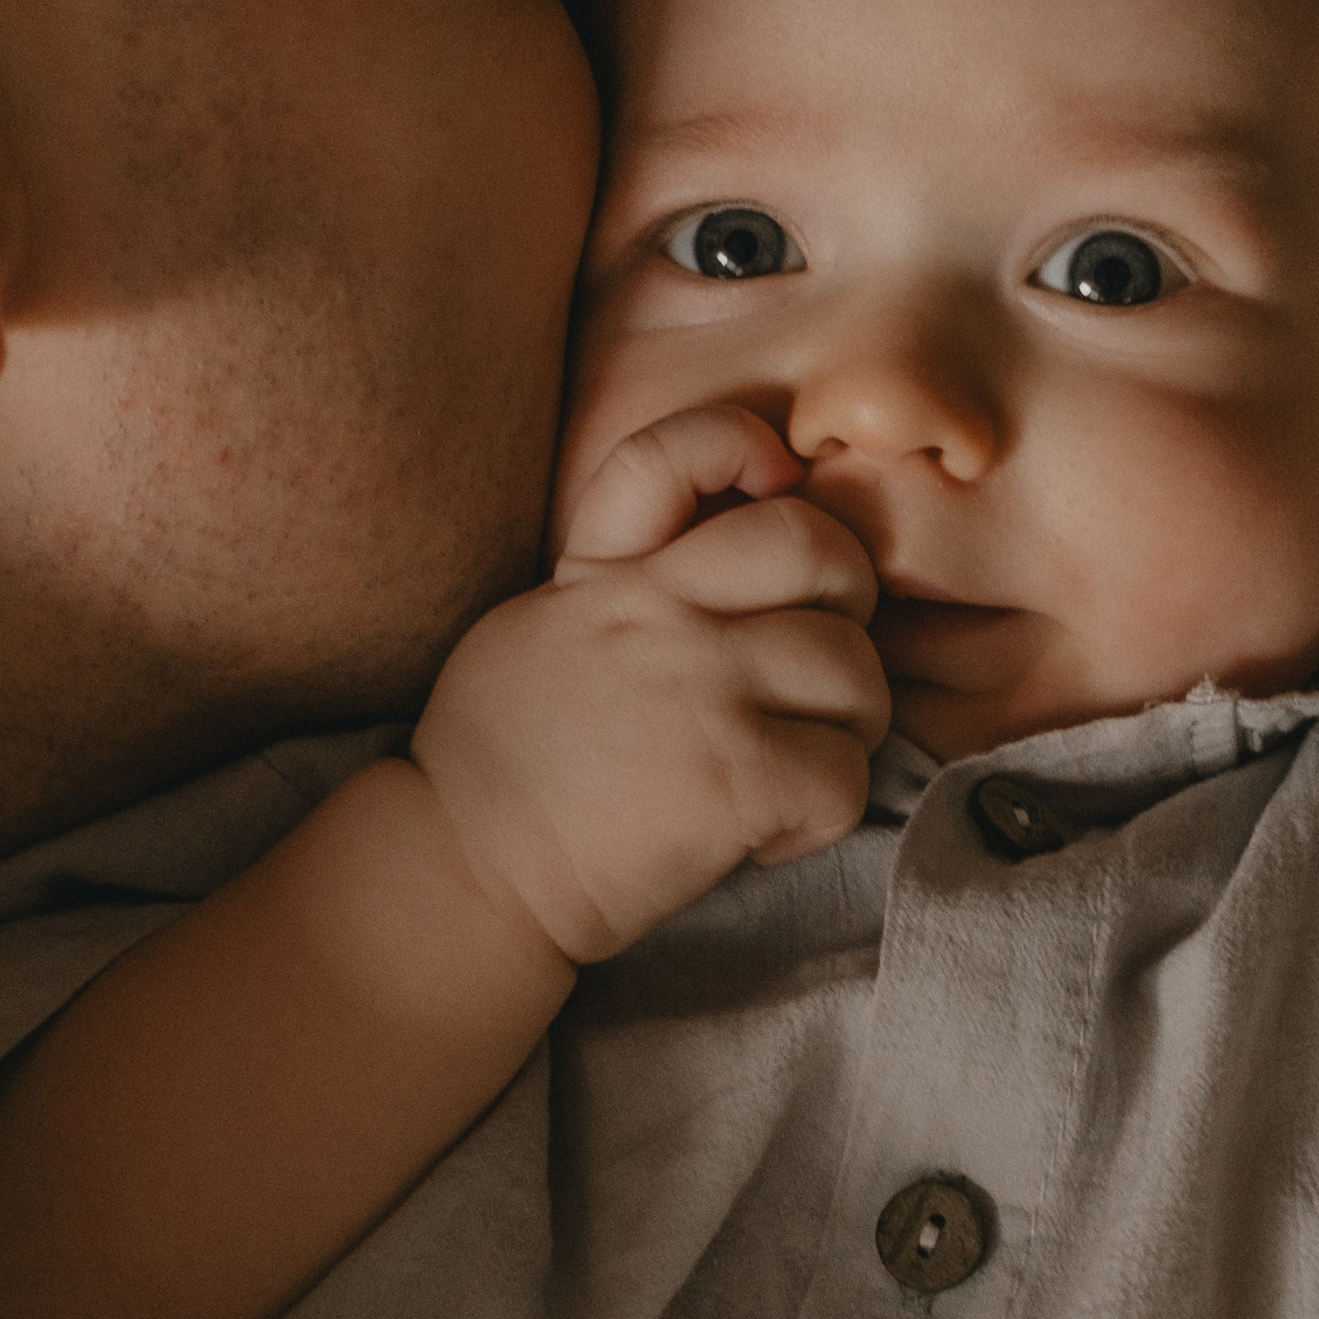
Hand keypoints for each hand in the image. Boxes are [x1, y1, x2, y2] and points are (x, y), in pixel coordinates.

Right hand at [410, 402, 889, 965]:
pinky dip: (826, 812)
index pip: (672, 453)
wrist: (463, 874)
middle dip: (849, 601)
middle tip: (816, 663)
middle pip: (817, 545)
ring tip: (799, 765)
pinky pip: (845, 772)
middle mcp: (657, 613)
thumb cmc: (498, 771)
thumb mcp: (531, 632)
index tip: (771, 481)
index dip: (738, 444)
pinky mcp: (734, 777)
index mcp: (602, 574)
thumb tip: (693, 573)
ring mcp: (702, 689)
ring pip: (855, 668)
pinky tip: (773, 835)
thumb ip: (610, 589)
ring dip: (849, 724)